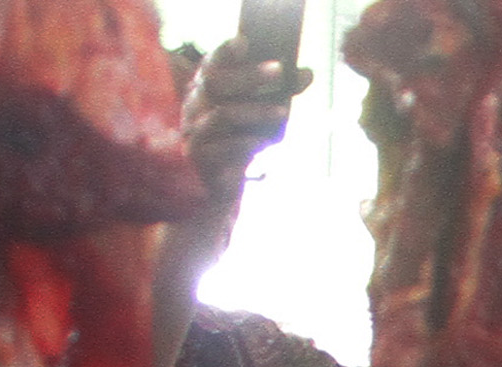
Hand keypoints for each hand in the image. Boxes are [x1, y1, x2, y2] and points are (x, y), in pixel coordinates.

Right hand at [184, 49, 306, 188]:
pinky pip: (223, 147)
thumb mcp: (258, 116)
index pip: (211, 63)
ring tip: (284, 111)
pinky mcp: (198, 158)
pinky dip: (247, 144)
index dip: (225, 51)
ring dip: (256, 111)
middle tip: (281, 70)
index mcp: (205, 88)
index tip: (245, 41)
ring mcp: (193, 130)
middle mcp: (194, 105)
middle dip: (249, 75)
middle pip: (215, 82)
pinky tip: (266, 143)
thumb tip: (308, 73)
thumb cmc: (240, 144)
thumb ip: (280, 93)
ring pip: (222, 114)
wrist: (218, 189)